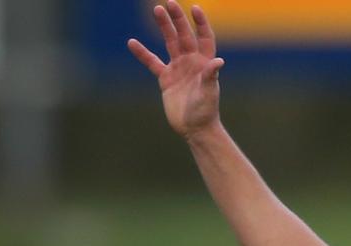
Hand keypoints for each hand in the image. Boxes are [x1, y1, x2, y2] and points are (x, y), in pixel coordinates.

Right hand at [127, 1, 224, 138]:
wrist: (194, 129)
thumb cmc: (206, 111)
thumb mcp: (209, 93)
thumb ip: (210, 77)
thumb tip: (219, 62)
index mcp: (205, 63)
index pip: (204, 38)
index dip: (201, 23)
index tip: (194, 8)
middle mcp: (192, 62)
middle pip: (184, 36)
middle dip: (178, 19)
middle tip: (169, 3)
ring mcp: (178, 69)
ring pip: (169, 43)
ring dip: (164, 27)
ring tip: (156, 10)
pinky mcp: (166, 79)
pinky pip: (152, 62)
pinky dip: (143, 53)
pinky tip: (132, 42)